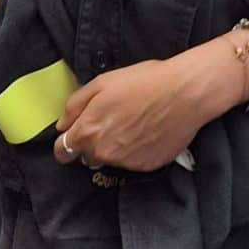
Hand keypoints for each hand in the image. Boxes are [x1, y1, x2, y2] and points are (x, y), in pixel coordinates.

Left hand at [54, 46, 231, 173]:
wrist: (186, 92)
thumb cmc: (145, 82)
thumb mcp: (102, 82)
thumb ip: (74, 106)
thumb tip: (62, 125)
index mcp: (88, 131)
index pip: (62, 151)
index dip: (66, 142)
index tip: (74, 137)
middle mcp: (103, 152)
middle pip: (86, 157)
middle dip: (93, 143)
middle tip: (113, 121)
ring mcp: (126, 162)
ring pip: (111, 159)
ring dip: (116, 147)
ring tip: (135, 124)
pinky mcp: (147, 166)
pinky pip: (133, 162)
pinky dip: (137, 151)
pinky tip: (148, 132)